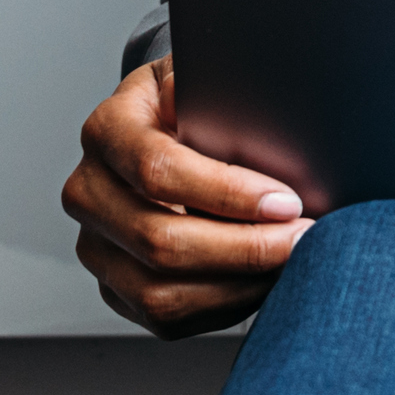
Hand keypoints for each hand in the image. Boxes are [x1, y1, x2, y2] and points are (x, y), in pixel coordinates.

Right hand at [60, 58, 311, 338]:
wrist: (169, 132)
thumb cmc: (196, 104)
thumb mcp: (206, 76)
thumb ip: (219, 90)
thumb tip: (234, 106)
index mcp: (107, 130)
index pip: (157, 170)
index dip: (228, 193)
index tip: (288, 201)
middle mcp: (89, 191)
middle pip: (158, 241)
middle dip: (245, 248)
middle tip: (305, 239)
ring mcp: (96, 245)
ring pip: (159, 292)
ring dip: (238, 285)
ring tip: (291, 264)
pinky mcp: (114, 287)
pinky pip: (166, 318)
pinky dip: (224, 307)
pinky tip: (262, 282)